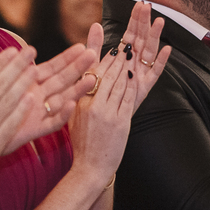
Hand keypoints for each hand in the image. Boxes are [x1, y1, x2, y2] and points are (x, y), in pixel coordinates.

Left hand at [2, 43, 95, 153]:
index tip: (83, 46)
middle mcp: (37, 96)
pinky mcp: (34, 129)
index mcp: (27, 82)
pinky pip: (52, 122)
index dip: (67, 57)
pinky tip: (71, 105)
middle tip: (94, 56)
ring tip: (91, 79)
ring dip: (77, 89)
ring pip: (63, 98)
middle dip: (78, 68)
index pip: (52, 67)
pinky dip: (62, 114)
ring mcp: (38, 112)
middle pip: (62, 80)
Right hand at [68, 28, 140, 184]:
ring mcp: (107, 114)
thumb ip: (79, 94)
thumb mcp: (74, 115)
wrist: (90, 167)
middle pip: (107, 76)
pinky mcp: (121, 122)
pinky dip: (132, 85)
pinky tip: (135, 74)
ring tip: (132, 53)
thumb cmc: (82, 142)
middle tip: (126, 41)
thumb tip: (85, 76)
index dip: (103, 59)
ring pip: (118, 84)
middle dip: (117, 57)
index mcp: (79, 103)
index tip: (111, 46)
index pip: (93, 75)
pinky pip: (128, 99)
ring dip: (126, 67)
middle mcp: (92, 106)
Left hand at [96, 1, 170, 109]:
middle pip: (141, 40)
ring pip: (149, 52)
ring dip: (154, 37)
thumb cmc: (96, 96)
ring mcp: (140, 75)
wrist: (98, 124)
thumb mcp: (93, 68)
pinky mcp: (143, 89)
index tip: (139, 4)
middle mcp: (133, 64)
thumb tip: (96, 24)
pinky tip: (167, 50)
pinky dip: (161, 62)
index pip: (130, 34)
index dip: (135, 20)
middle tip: (148, 6)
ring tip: (159, 21)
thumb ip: (95, 46)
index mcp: (122, 57)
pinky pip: (154, 74)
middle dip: (144, 23)